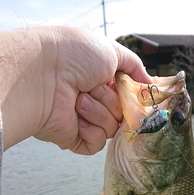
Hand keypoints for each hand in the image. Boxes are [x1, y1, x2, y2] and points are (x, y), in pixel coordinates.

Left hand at [0, 27, 151, 152]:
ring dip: (99, 112)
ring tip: (79, 99)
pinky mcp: (75, 139)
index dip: (133, 96)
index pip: (129, 97)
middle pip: (123, 114)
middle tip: (93, 87)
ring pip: (111, 129)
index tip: (135, 92)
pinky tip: (77, 116)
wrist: (44, 75)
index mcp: (101, 81)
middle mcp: (93, 101)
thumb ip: (134, 66)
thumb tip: (149, 83)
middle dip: (112, 100)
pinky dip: (91, 129)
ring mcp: (84, 120)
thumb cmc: (73, 57)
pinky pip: (97, 144)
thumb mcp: (112, 51)